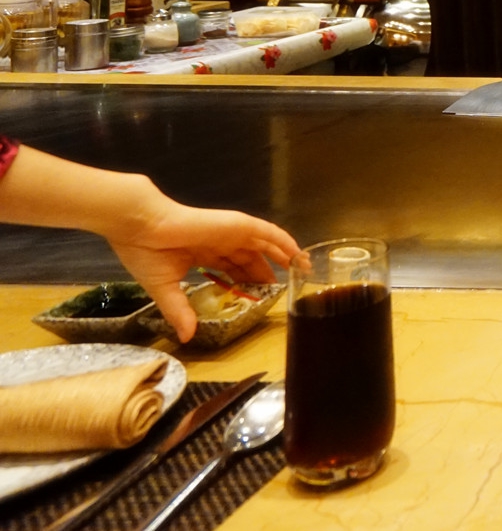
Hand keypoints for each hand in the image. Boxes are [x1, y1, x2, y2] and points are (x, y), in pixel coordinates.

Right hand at [110, 193, 300, 342]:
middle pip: (249, 260)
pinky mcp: (237, 225)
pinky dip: (284, 241)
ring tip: (299, 271)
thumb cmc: (146, 252)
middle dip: (264, 275)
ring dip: (283, 256)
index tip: (255, 298)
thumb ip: (180, 311)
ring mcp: (229, 233)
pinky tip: (296, 253)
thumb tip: (187, 338)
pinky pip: (267, 233)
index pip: (231, 269)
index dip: (244, 283)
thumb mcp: (165, 289)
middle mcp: (219, 242)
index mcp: (201, 253)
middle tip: (279, 291)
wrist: (140, 227)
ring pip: (263, 245)